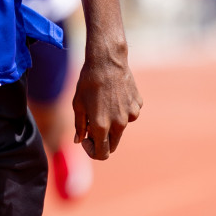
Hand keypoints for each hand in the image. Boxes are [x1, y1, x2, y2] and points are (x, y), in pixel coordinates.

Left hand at [72, 41, 142, 160]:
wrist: (107, 61)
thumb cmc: (88, 82)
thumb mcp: (78, 104)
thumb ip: (79, 126)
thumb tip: (79, 140)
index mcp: (101, 126)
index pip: (101, 153)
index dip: (92, 150)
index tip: (86, 139)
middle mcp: (119, 124)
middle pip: (113, 145)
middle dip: (102, 141)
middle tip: (92, 126)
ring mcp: (131, 115)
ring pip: (120, 128)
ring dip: (112, 123)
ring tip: (103, 103)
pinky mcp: (137, 105)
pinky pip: (129, 115)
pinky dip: (121, 111)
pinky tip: (114, 95)